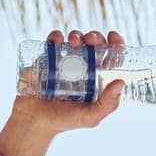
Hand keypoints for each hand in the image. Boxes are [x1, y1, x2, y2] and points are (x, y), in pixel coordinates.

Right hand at [9, 29, 125, 137]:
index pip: (111, 57)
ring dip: (77, 35)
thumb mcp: (90, 117)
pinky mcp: (46, 58)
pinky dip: (56, 36)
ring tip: (74, 41)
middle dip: (95, 37)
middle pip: (94, 44)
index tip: (113, 36)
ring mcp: (64, 61)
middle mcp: (83, 67)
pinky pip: (53, 42)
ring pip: (74, 40)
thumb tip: (121, 81)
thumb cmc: (64, 120)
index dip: (115, 44)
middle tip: (91, 39)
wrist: (34, 120)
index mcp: (97, 77)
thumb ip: (108, 104)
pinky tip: (57, 40)